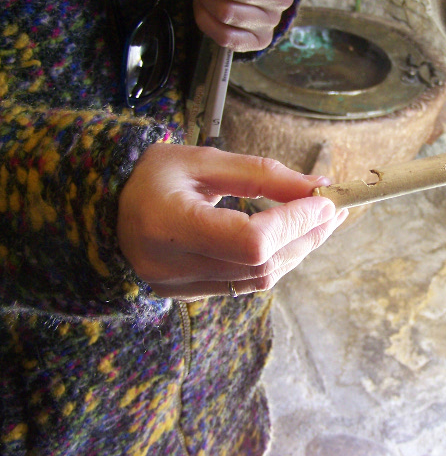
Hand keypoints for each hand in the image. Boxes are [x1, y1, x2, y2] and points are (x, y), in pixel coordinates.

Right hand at [117, 143, 347, 299]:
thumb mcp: (203, 160)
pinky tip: (290, 237)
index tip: (324, 201)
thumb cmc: (149, 177)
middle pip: (262, 264)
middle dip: (307, 236)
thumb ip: (262, 174)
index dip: (294, 223)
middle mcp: (173, 266)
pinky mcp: (190, 295)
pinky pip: (247, 284)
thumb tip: (316, 187)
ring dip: (298, 250)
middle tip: (334, 210)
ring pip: (261, 280)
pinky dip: (276, 260)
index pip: (251, 240)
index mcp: (167, 225)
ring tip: (319, 221)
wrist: (101, 210)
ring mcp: (181, 287)